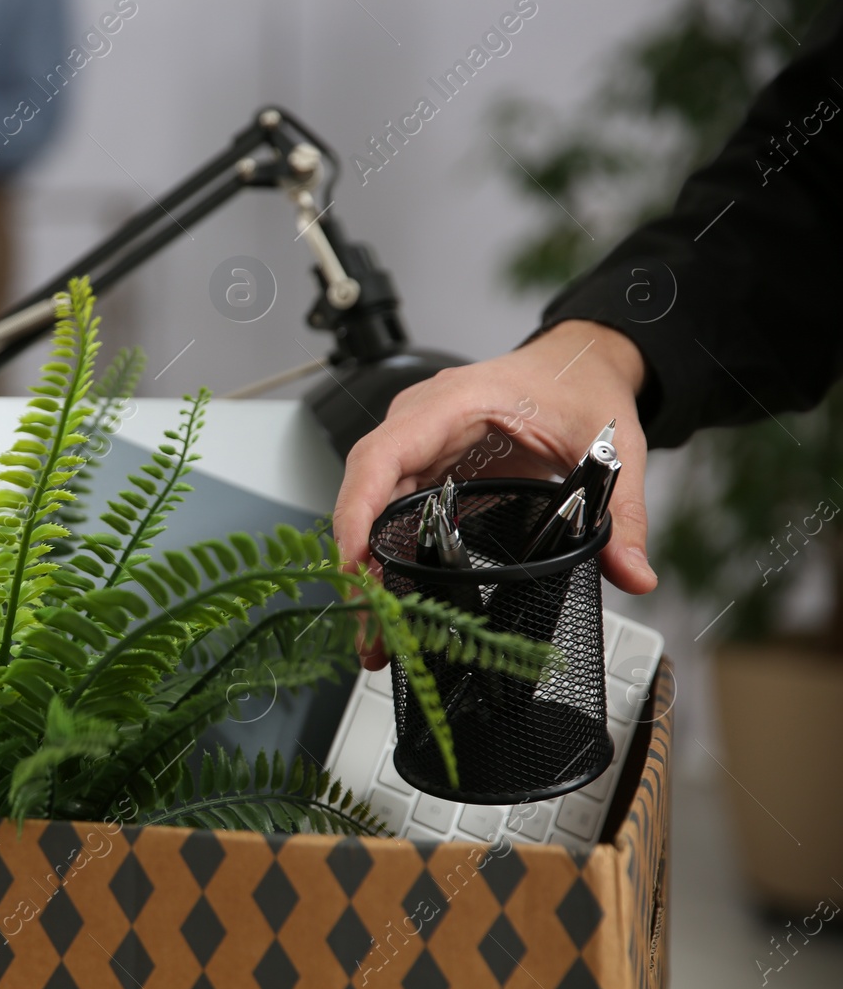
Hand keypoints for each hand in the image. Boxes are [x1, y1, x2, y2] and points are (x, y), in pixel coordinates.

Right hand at [333, 319, 655, 669]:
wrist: (576, 363)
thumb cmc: (579, 386)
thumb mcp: (610, 449)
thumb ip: (621, 514)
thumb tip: (632, 574)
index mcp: (457, 402)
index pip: (383, 454)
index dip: (359, 508)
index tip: (356, 561)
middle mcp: (423, 419)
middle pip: (366, 486)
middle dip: (357, 554)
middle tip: (369, 621)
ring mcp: (418, 440)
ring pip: (371, 501)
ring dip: (368, 561)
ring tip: (378, 626)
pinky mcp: (425, 462)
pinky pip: (391, 505)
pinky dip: (385, 549)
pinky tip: (393, 593)